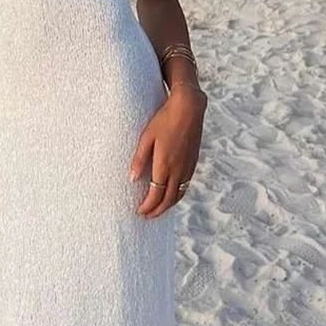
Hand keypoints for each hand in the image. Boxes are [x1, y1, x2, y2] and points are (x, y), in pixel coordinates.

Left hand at [130, 86, 206, 217]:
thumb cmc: (164, 120)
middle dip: (157, 211)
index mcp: (164, 165)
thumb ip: (139, 159)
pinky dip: (177, 195)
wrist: (189, 108)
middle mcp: (178, 169)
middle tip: (147, 216)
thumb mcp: (146, 137)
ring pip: (179, 194)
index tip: (139, 212)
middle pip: (168, 199)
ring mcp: (187, 167)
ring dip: (168, 205)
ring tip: (157, 209)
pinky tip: (171, 194)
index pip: (156, 195)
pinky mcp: (193, 162)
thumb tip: (132, 179)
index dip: (147, 206)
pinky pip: (185, 185)